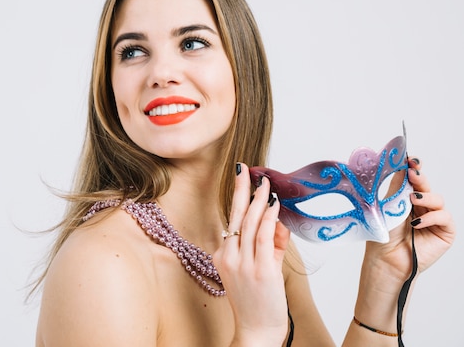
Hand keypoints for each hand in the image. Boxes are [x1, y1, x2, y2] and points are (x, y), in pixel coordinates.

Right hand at [214, 163, 290, 345]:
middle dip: (241, 189)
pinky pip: (263, 237)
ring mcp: (243, 263)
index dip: (238, 197)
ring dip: (259, 200)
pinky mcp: (260, 270)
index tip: (242, 177)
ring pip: (250, 223)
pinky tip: (273, 204)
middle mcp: (228, 256)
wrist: (256, 332)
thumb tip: (277, 222)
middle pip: (236, 215)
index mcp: (222, 255)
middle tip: (246, 169)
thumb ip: (269, 244)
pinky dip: (268, 218)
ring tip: (265, 183)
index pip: (232, 220)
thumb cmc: (256, 302)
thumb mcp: (258, 268)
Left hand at [365, 156, 455, 281]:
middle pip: (426, 186)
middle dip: (420, 177)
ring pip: (437, 199)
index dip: (413, 169)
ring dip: (426, 197)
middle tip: (413, 172)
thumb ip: (397, 188)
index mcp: (406, 200)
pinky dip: (432, 217)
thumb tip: (401, 166)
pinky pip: (444, 217)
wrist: (386, 259)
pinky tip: (418, 222)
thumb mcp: (388, 206)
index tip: (410, 159)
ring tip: (413, 200)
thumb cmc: (384, 236)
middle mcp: (422, 207)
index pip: (413, 181)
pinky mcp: (444, 232)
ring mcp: (434, 219)